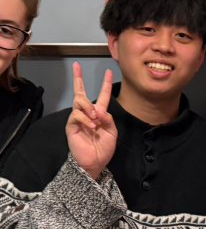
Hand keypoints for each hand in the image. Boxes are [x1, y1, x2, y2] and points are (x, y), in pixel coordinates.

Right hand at [66, 62, 116, 179]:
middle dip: (78, 78)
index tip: (108, 72)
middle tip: (76, 66)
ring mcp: (78, 118)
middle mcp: (88, 113)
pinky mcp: (71, 126)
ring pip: (79, 101)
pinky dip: (85, 118)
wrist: (94, 163)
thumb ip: (108, 119)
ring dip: (89, 107)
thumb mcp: (112, 132)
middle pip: (81, 92)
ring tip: (95, 119)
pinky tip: (92, 126)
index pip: (102, 95)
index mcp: (99, 113)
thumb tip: (99, 110)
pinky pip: (76, 115)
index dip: (105, 83)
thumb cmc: (104, 148)